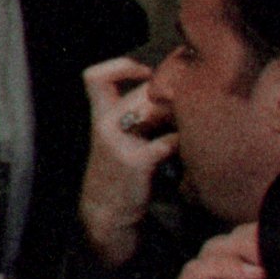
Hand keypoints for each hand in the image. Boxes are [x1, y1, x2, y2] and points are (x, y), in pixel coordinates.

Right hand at [80, 55, 173, 264]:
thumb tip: (171, 94)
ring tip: (183, 128)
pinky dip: (182, 143)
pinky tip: (184, 151)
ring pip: (154, 109)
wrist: (107, 212)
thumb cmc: (118, 172)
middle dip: (167, 98)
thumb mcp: (115, 139)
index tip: (146, 74)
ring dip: (176, 116)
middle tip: (182, 110)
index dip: (122, 66)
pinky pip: (169, 141)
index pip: (95, 76)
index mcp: (98, 116)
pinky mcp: (137, 162)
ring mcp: (119, 143)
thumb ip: (133, 115)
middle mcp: (105, 125)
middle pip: (141, 92)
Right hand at [169, 224, 279, 278]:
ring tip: (263, 265)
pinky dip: (219, 266)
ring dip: (239, 249)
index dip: (264, 234)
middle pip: (229, 239)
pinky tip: (248, 274)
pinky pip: (194, 274)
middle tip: (276, 251)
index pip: (247, 240)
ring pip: (212, 250)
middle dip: (252, 238)